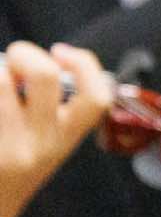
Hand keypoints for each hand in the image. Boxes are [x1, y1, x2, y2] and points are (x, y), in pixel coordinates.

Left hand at [0, 42, 110, 216]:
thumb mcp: (49, 142)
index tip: (60, 52)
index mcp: (65, 139)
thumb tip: (33, 61)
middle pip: (44, 75)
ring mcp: (5, 145)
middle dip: (26, 53)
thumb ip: (53, 106)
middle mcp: (39, 142)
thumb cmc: (18, 164)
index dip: (84, 64)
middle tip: (14, 63)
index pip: (95, 97)